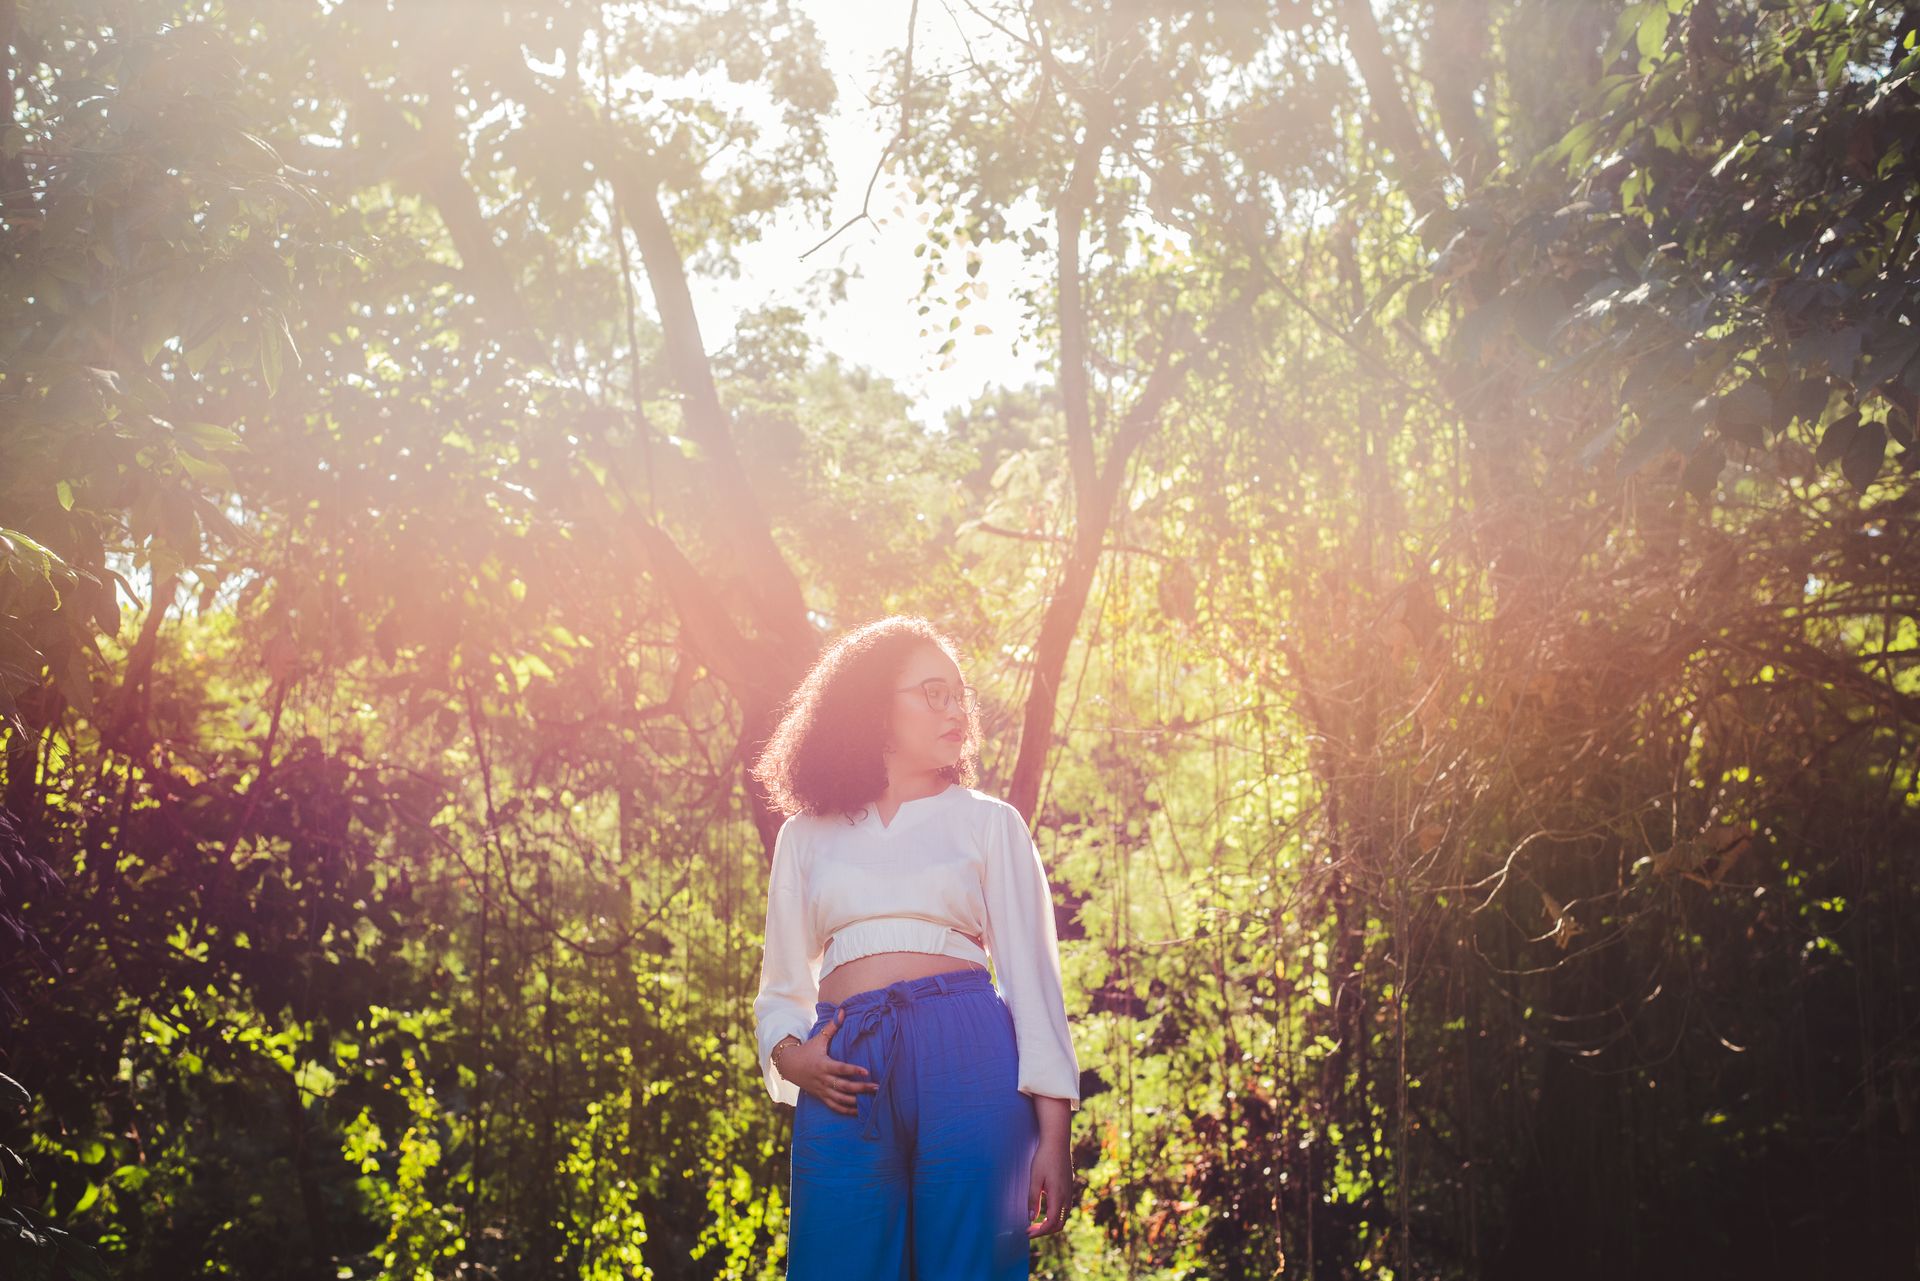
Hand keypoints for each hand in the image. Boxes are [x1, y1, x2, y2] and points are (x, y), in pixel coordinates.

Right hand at [779, 1008, 876, 1115]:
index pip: (841, 1069)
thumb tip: (842, 1011)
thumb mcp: (818, 1038)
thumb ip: (831, 1027)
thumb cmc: (807, 1050)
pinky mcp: (821, 1096)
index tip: (867, 1071)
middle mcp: (823, 1079)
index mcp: (823, 1064)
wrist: (789, 1065)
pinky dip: (846, 1110)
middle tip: (876, 1088)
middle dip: (861, 1088)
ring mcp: (822, 1090)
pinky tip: (858, 1111)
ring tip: (871, 1101)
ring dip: (855, 1101)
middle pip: (843, 1086)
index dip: (853, 1070)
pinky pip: (834, 1106)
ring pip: (840, 1099)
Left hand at [1026, 1102, 1073, 1237]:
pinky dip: (1055, 1216)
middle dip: (1045, 1231)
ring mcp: (1069, 1193)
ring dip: (1050, 1224)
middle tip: (1029, 1230)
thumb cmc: (1044, 1158)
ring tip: (1035, 1224)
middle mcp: (1066, 1197)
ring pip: (1063, 1218)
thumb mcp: (1035, 1178)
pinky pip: (1064, 1209)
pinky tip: (1044, 1211)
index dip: (1039, 1231)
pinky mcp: (1069, 1189)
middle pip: (1059, 1224)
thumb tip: (1031, 1218)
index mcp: (1058, 1196)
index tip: (1027, 1232)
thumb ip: (1033, 1199)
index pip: (1051, 1223)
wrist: (1057, 1142)